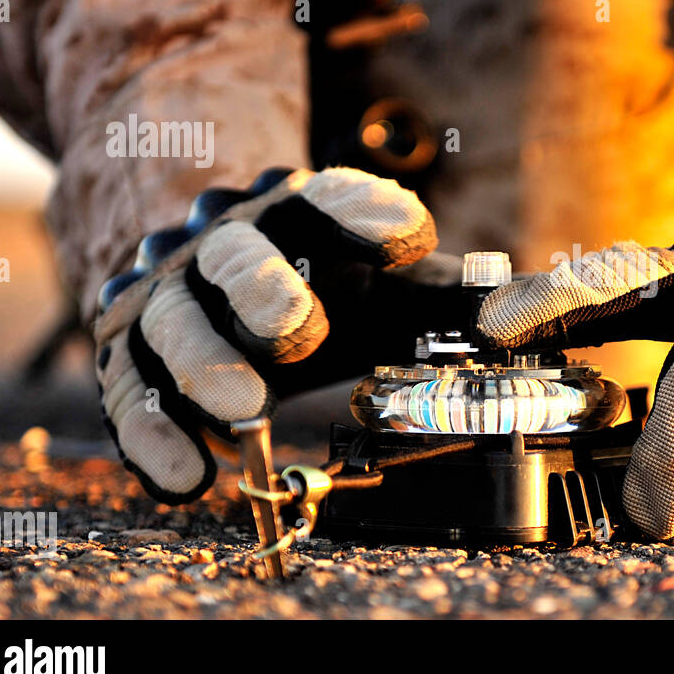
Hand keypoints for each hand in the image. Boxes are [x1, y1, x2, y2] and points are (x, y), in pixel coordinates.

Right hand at [93, 167, 457, 502]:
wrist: (219, 289)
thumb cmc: (331, 291)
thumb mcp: (395, 291)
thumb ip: (460, 301)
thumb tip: (545, 309)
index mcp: (299, 213)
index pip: (331, 198)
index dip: (365, 212)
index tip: (410, 238)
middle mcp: (224, 242)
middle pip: (235, 252)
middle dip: (265, 286)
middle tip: (298, 328)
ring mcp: (169, 295)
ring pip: (172, 319)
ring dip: (205, 363)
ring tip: (248, 411)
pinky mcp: (130, 355)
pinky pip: (128, 391)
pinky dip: (155, 436)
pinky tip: (190, 476)